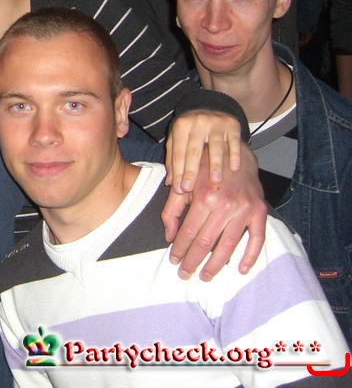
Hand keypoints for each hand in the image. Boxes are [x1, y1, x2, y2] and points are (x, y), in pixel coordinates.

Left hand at [161, 145, 265, 280]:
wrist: (233, 151)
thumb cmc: (204, 169)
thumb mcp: (183, 185)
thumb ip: (172, 210)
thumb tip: (169, 237)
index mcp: (205, 197)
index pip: (189, 231)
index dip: (180, 248)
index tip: (173, 260)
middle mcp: (226, 205)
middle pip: (207, 242)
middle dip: (193, 261)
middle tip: (185, 274)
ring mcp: (245, 209)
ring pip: (229, 245)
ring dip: (216, 265)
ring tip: (205, 276)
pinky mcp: (260, 211)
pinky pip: (257, 238)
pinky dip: (250, 256)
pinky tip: (240, 270)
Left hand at [165, 109, 242, 192]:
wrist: (209, 105)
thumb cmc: (190, 128)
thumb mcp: (176, 138)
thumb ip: (173, 159)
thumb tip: (170, 182)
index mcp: (181, 126)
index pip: (178, 152)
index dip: (178, 171)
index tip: (178, 188)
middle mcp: (198, 122)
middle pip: (194, 150)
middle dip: (191, 171)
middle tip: (189, 188)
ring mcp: (216, 122)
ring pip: (215, 146)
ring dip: (215, 164)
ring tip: (214, 181)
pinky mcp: (232, 124)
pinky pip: (234, 141)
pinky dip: (234, 155)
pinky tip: (234, 168)